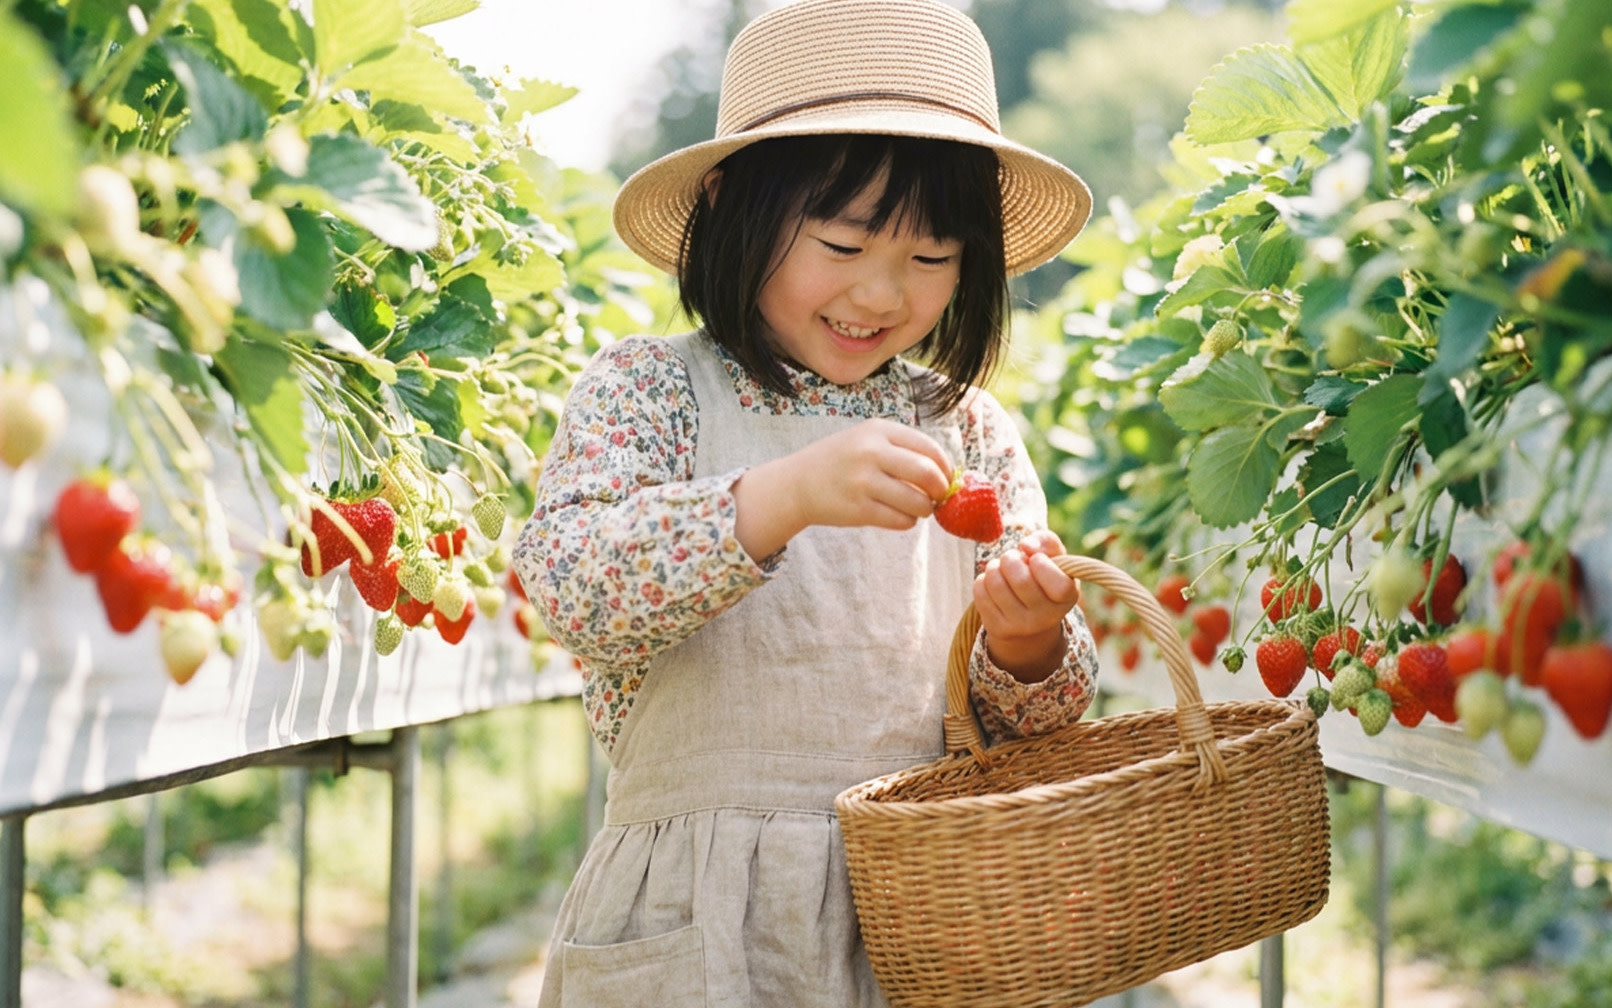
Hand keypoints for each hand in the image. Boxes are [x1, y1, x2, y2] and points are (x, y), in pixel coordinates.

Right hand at [732, 419, 952, 558]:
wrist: (797, 484)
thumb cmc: (841, 461)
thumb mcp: (867, 440)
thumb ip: (903, 450)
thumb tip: (948, 473)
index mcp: (878, 430)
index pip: (929, 447)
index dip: (945, 466)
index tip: (947, 478)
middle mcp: (870, 452)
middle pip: (928, 473)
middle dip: (941, 489)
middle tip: (938, 497)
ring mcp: (863, 482)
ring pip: (917, 502)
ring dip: (925, 509)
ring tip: (916, 508)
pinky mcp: (858, 510)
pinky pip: (900, 520)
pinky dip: (907, 522)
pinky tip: (899, 516)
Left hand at [975, 530, 1081, 682]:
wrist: (1029, 619)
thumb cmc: (1043, 577)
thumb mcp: (1054, 558)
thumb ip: (1046, 542)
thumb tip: (1026, 546)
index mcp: (1066, 599)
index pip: (1059, 586)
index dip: (1042, 565)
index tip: (1035, 559)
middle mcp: (1046, 617)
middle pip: (1021, 580)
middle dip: (1010, 558)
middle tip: (1012, 558)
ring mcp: (1021, 626)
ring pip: (996, 584)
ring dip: (994, 567)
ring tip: (1001, 568)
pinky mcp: (998, 627)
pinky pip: (980, 592)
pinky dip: (983, 579)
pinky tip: (993, 583)